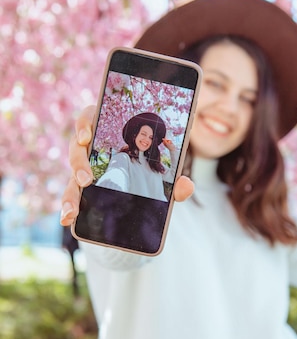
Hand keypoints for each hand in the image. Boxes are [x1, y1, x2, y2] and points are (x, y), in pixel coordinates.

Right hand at [60, 106, 193, 225]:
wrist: (139, 175)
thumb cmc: (147, 160)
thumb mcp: (159, 166)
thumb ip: (173, 177)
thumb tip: (185, 186)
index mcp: (106, 129)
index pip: (89, 118)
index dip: (84, 124)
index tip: (87, 137)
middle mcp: (90, 145)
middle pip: (76, 148)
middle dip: (78, 164)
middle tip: (86, 179)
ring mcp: (83, 165)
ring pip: (72, 175)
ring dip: (70, 193)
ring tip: (73, 210)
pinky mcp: (81, 184)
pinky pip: (72, 194)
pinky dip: (68, 207)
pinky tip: (68, 220)